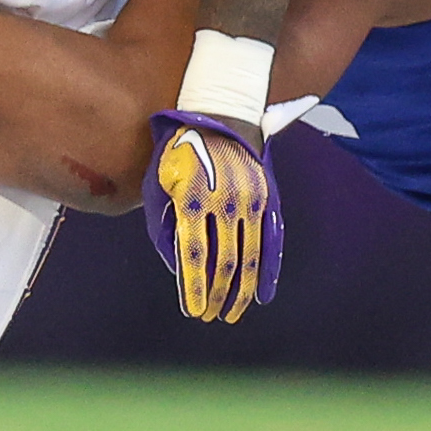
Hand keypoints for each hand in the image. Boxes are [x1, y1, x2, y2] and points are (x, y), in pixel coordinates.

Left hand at [141, 110, 282, 323]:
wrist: (219, 115)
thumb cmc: (179, 154)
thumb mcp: (160, 185)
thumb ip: (165, 227)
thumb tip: (177, 267)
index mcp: (193, 199)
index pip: (194, 256)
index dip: (194, 288)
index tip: (194, 310)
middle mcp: (225, 202)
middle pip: (224, 261)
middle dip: (217, 294)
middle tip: (210, 315)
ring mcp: (250, 201)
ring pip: (249, 256)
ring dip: (240, 290)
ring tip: (232, 312)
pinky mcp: (267, 199)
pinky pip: (269, 242)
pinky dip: (267, 270)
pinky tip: (263, 294)